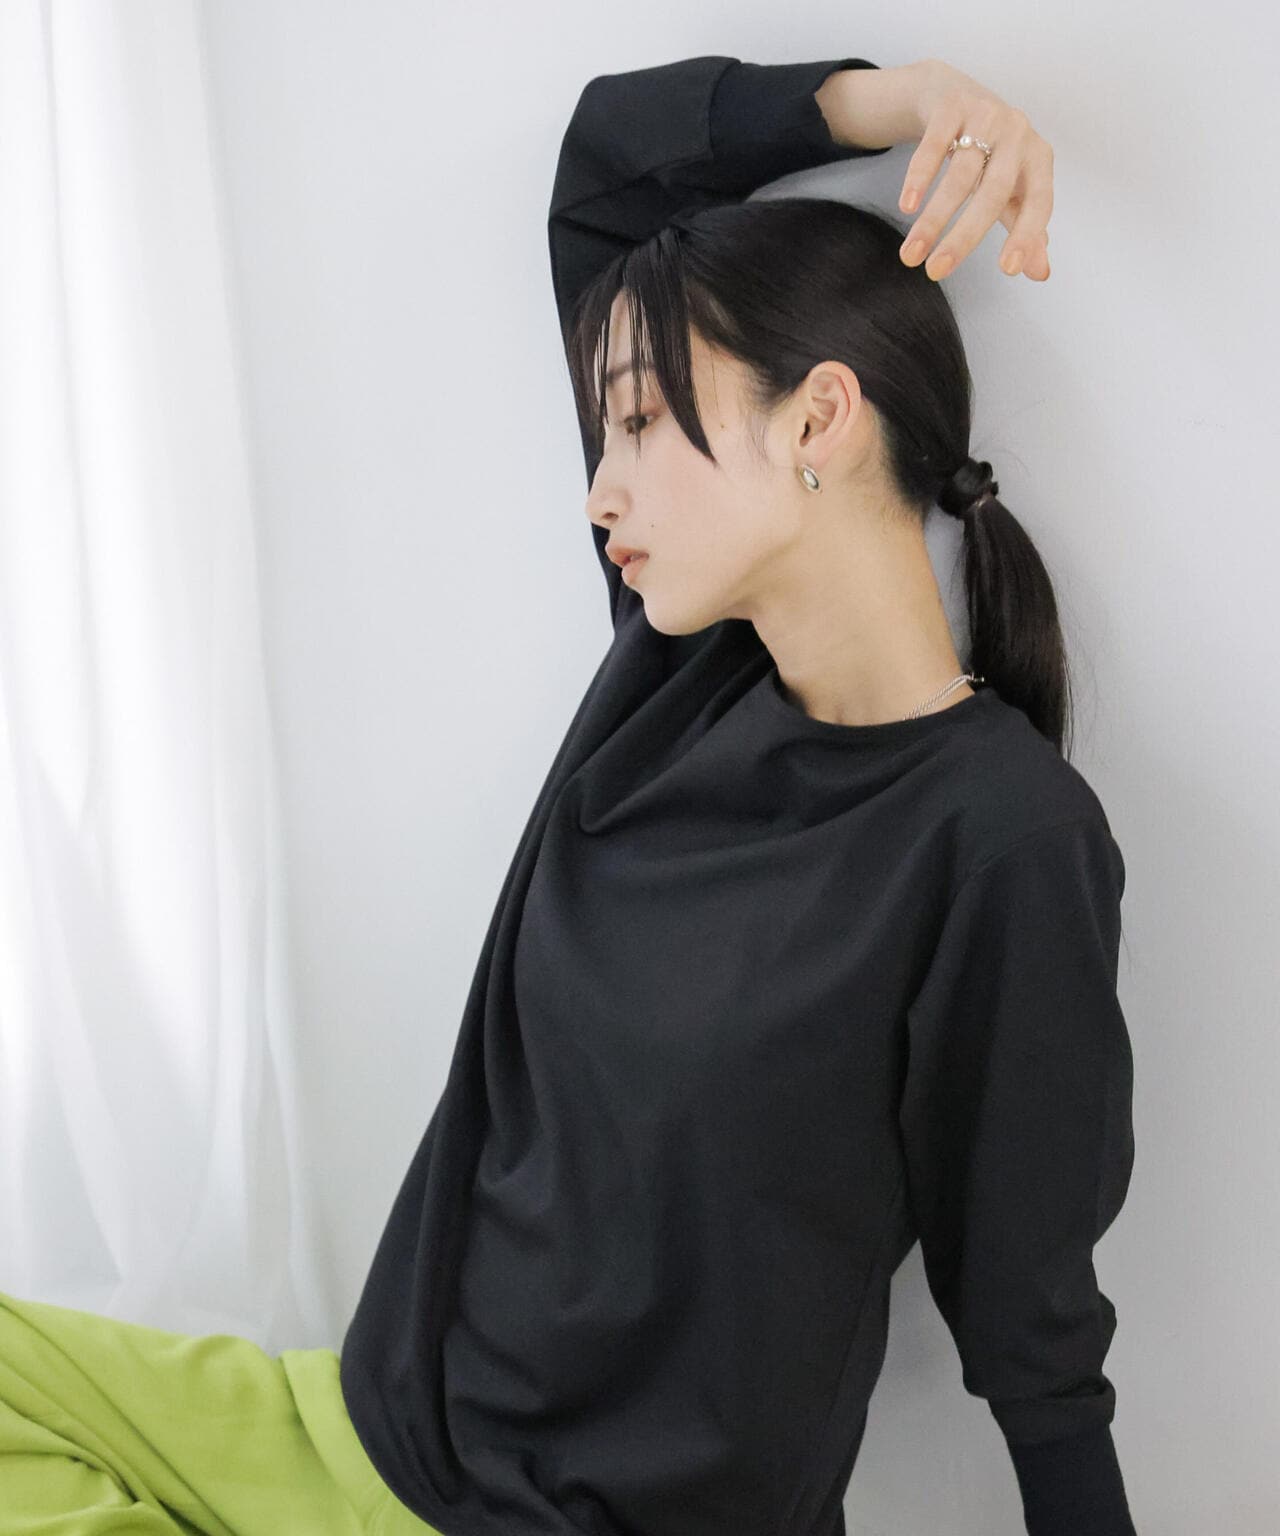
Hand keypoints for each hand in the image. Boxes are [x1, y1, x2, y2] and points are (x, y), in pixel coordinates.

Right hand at [897, 60, 1052, 282]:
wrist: (958, 97)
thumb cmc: (991, 155)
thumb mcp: (1013, 189)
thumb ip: (1026, 230)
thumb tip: (1040, 273)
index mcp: (1039, 159)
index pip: (1039, 202)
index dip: (1026, 235)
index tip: (1008, 269)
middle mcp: (1018, 134)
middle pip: (993, 192)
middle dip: (963, 236)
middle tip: (936, 272)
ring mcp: (985, 115)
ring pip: (959, 175)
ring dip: (932, 219)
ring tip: (911, 253)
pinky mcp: (951, 105)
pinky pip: (933, 146)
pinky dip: (919, 178)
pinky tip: (906, 206)